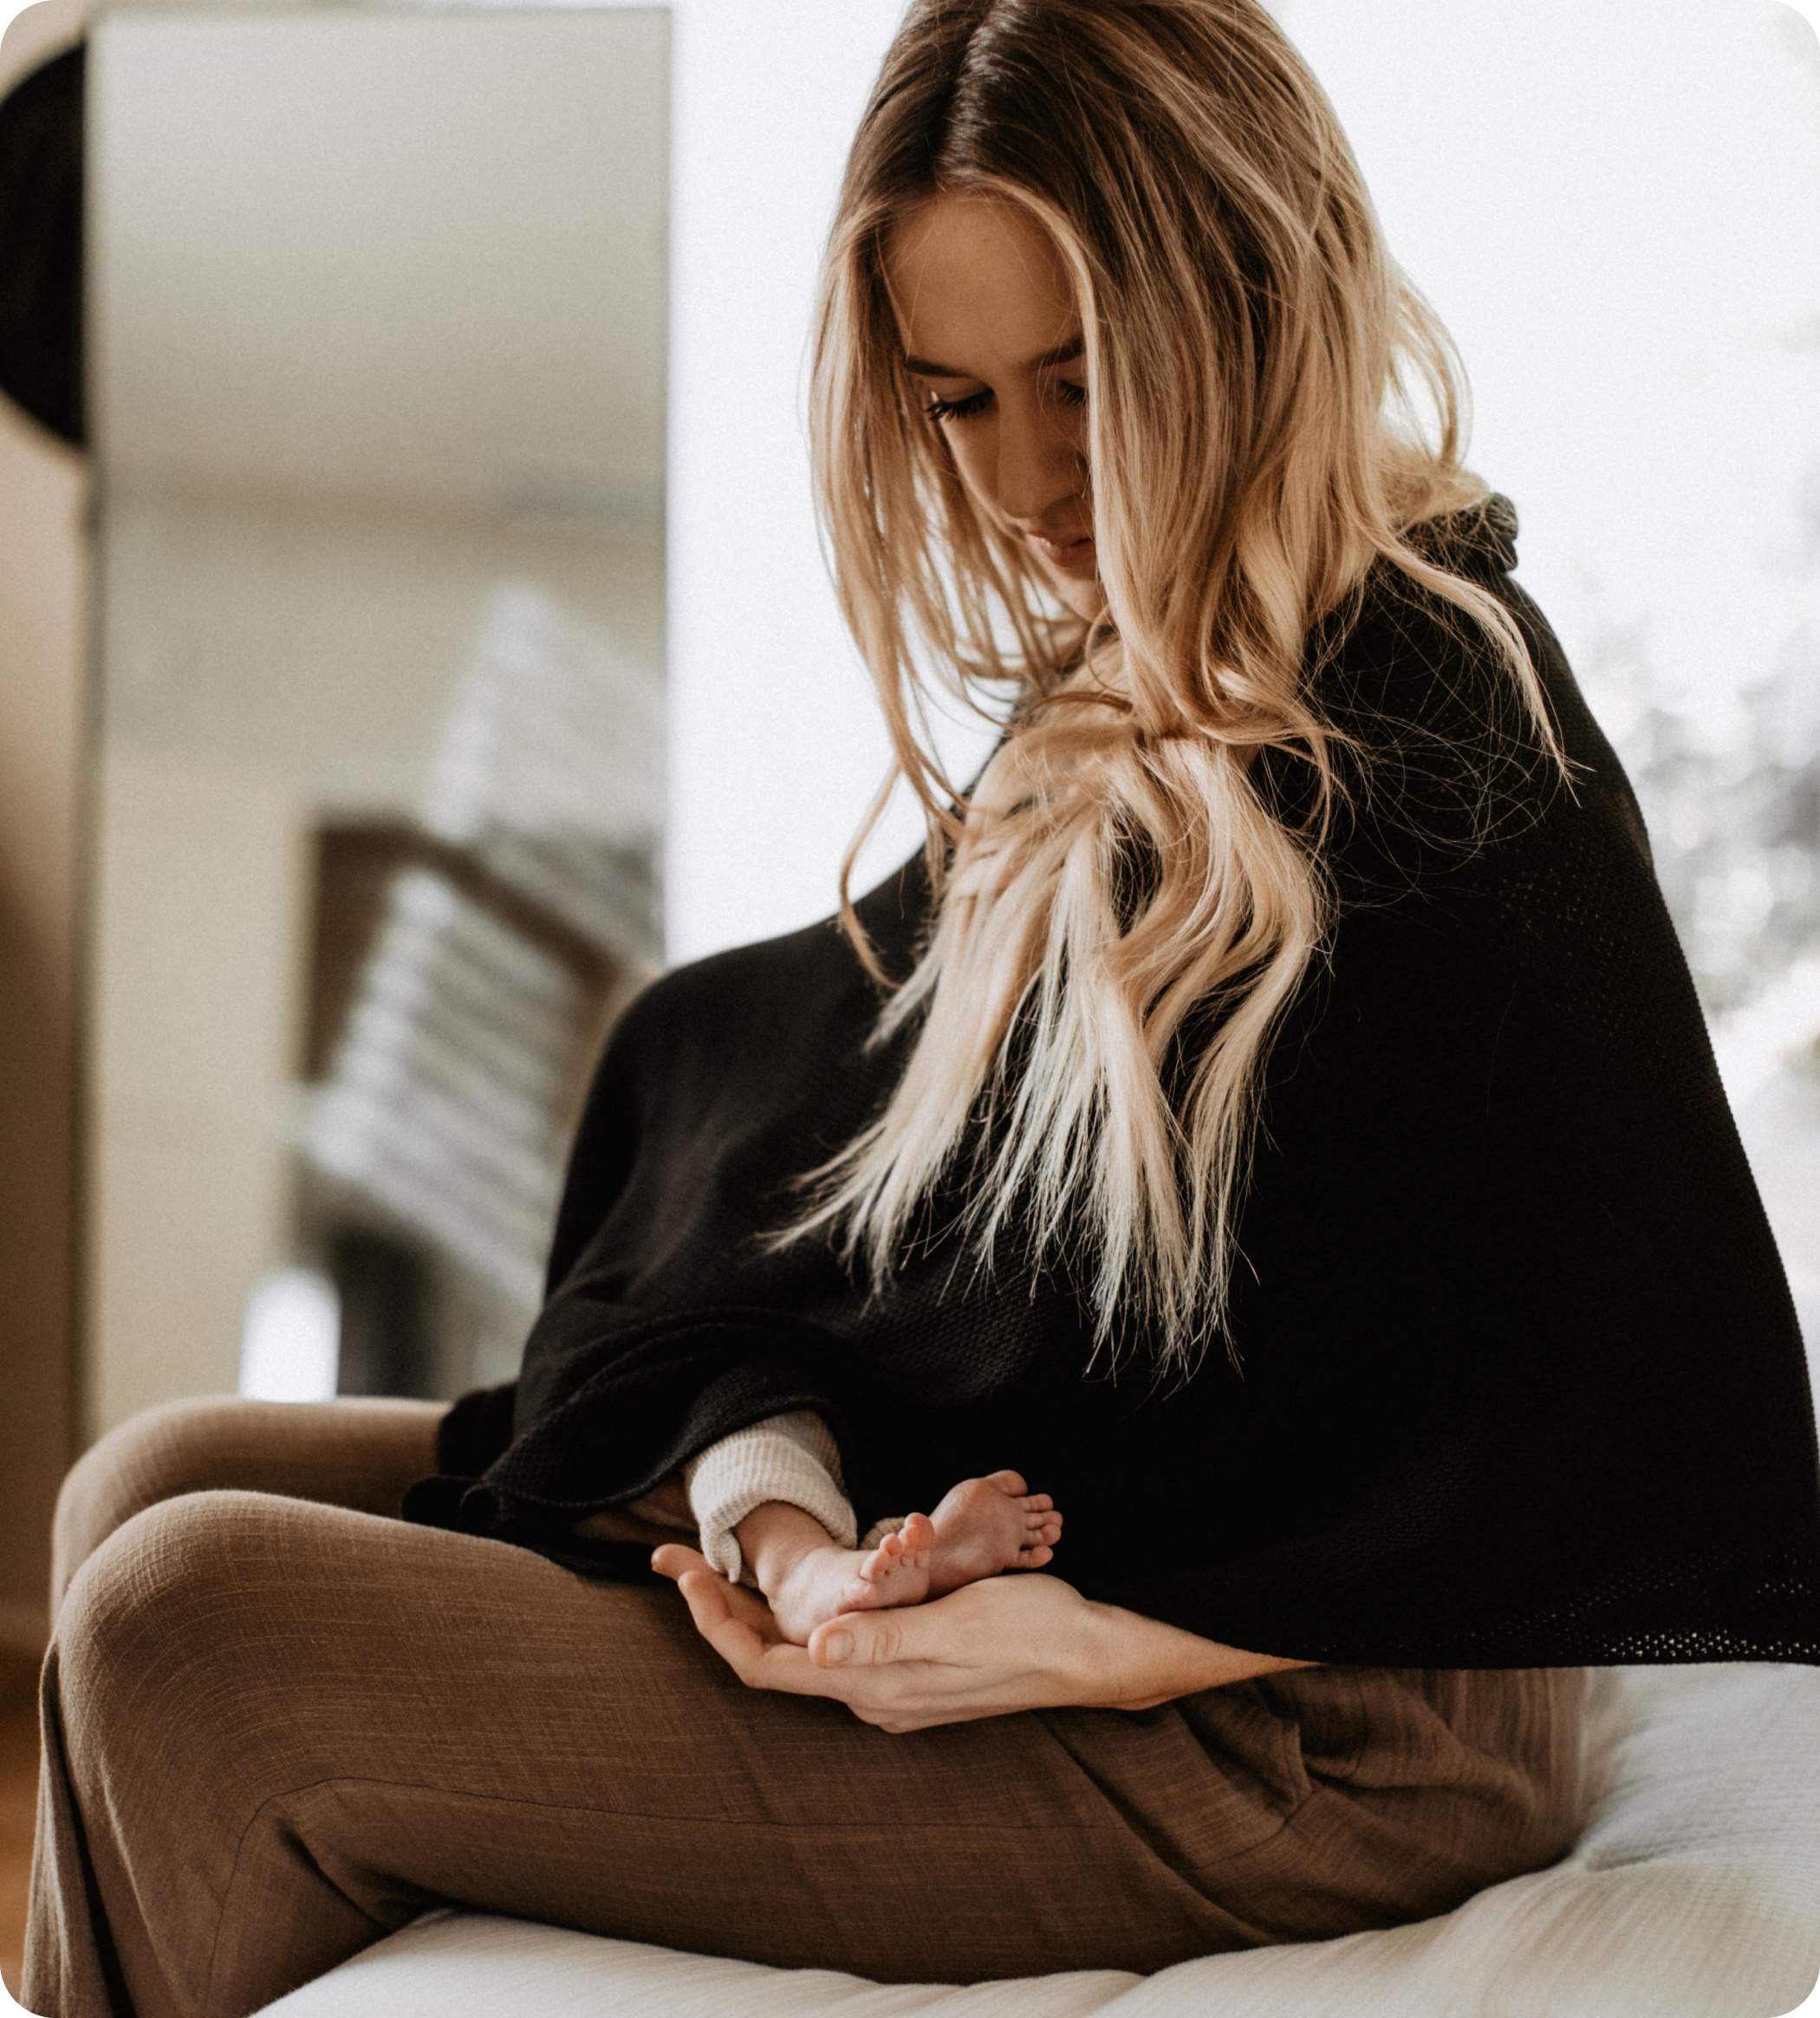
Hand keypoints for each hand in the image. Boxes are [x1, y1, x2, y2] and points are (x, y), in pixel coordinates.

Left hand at [651, 1543, 1310, 1732]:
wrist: (1090, 1653)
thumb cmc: (1028, 1631)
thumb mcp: (956, 1624)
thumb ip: (883, 1636)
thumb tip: (816, 1647)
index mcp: (872, 1682)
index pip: (765, 1666)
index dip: (715, 1624)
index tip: (681, 1575)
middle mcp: (871, 1695)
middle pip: (770, 1664)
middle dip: (718, 1614)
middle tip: (674, 1562)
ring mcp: (890, 1689)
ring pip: (797, 1657)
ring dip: (752, 1618)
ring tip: (714, 1569)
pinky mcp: (911, 1671)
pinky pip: (832, 1651)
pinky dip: (796, 1621)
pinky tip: (798, 1592)